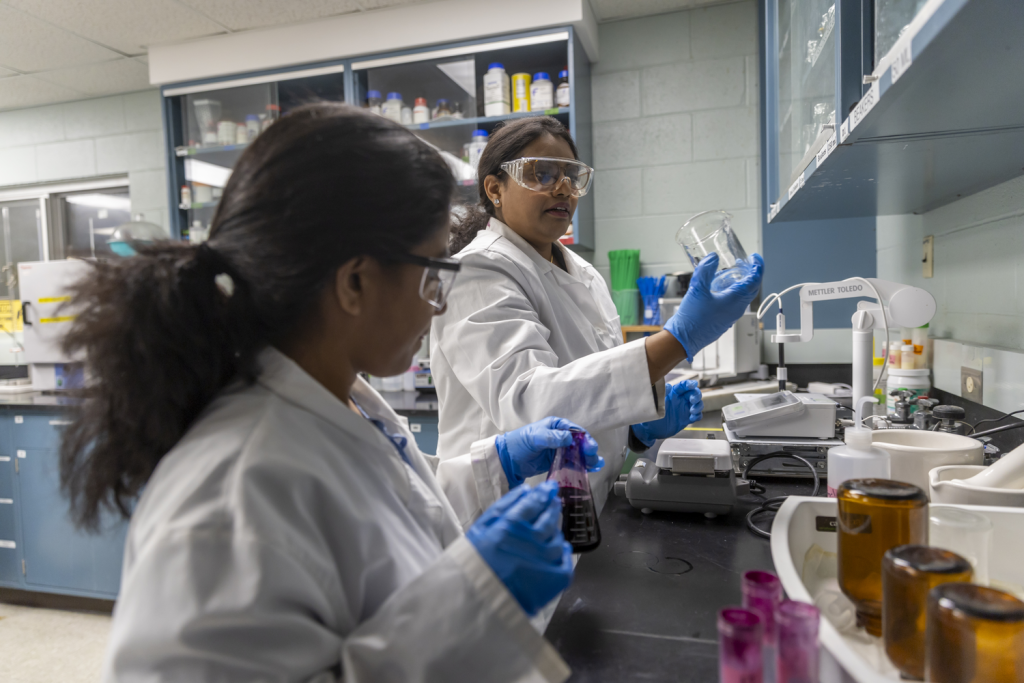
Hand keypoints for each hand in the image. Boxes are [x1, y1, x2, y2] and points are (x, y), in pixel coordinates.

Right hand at [465, 481, 573, 615]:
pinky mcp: (558, 576)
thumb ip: (504, 507)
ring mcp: (548, 558)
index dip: (544, 493)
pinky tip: (554, 552)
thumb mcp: (481, 529)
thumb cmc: (477, 564)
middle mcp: (534, 539)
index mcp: (513, 525)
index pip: (535, 502)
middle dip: (552, 507)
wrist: (481, 601)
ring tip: (545, 534)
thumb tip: (525, 490)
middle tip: (553, 503)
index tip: (549, 488)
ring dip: (554, 531)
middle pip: (550, 516)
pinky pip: (566, 557)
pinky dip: (562, 552)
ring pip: (558, 536)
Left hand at [495, 417, 602, 487]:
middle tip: (593, 457)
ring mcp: (559, 450)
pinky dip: (581, 466)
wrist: (507, 460)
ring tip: (596, 465)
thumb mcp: (534, 437)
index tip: (589, 446)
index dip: (584, 438)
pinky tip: (591, 469)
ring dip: (587, 458)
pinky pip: (572, 463)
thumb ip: (551, 437)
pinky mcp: (557, 462)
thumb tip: (569, 438)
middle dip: (588, 449)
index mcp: (555, 425)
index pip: (574, 430)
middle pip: (579, 442)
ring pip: (578, 453)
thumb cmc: (518, 443)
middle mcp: (559, 436)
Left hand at [631, 380, 703, 446]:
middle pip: (694, 393)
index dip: (689, 384)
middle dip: (696, 395)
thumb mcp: (656, 404)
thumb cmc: (652, 415)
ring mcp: (685, 409)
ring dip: (698, 406)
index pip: (683, 386)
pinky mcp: (687, 418)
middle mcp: (680, 400)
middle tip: (692, 400)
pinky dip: (697, 415)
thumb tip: (668, 386)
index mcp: (673, 394)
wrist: (652, 430)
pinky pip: (697, 415)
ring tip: (692, 411)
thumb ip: (662, 394)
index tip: (693, 384)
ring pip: (698, 403)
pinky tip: (692, 419)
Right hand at [664, 252, 763, 359]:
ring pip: (744, 296)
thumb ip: (705, 270)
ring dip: (741, 283)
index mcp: (735, 300)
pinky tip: (720, 287)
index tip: (754, 257)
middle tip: (744, 263)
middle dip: (750, 274)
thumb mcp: (697, 289)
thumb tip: (713, 257)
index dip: (757, 267)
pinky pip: (735, 302)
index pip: (755, 280)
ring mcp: (732, 315)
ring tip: (731, 272)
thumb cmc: (692, 318)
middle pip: (752, 288)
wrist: (684, 338)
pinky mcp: (725, 319)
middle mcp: (737, 308)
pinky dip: (733, 291)